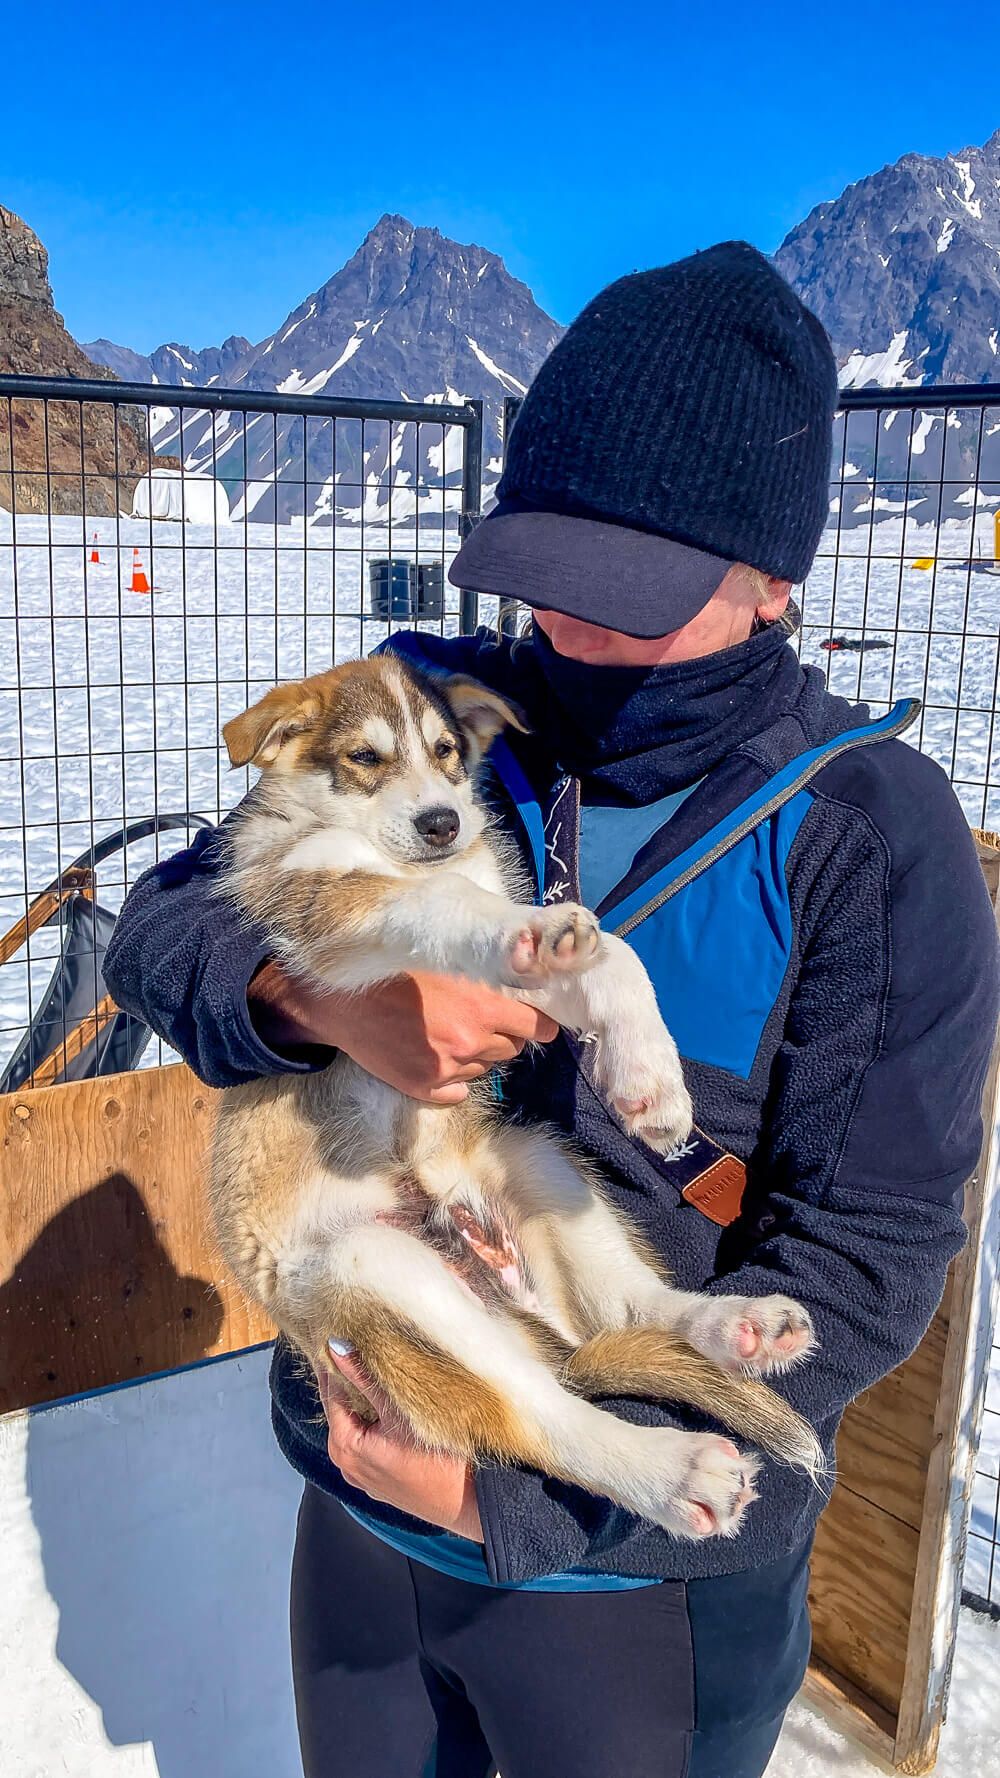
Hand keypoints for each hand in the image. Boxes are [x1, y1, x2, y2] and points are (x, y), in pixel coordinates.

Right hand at [248, 962, 558, 1104]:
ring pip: (484, 1068)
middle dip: (504, 1034)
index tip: (539, 1021)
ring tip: (446, 1030)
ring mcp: (446, 1069)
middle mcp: (470, 1042)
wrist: (341, 998)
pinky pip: (457, 1092)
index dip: (541, 1023)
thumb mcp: (446, 960)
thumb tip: (522, 977)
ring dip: (476, 1054)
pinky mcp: (422, 1088)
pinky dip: (453, 1079)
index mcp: (482, 1007)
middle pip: (511, 1048)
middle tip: (481, 1017)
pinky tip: (435, 1056)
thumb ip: (485, 974)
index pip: (538, 1027)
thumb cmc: (394, 969)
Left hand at [319, 1345, 482, 1540]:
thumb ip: (364, 1378)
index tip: (338, 1332)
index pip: (330, 1391)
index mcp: (344, 1446)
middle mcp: (346, 1465)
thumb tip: (336, 1346)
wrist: (470, 1503)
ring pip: (357, 1426)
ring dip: (364, 1402)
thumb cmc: (437, 1459)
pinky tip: (390, 1407)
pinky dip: (375, 1423)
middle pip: (342, 1409)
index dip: (334, 1361)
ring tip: (375, 1369)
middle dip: (349, 1379)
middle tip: (357, 1343)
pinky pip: (370, 1443)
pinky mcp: (381, 1482)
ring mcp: (364, 1477)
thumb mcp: (397, 1412)